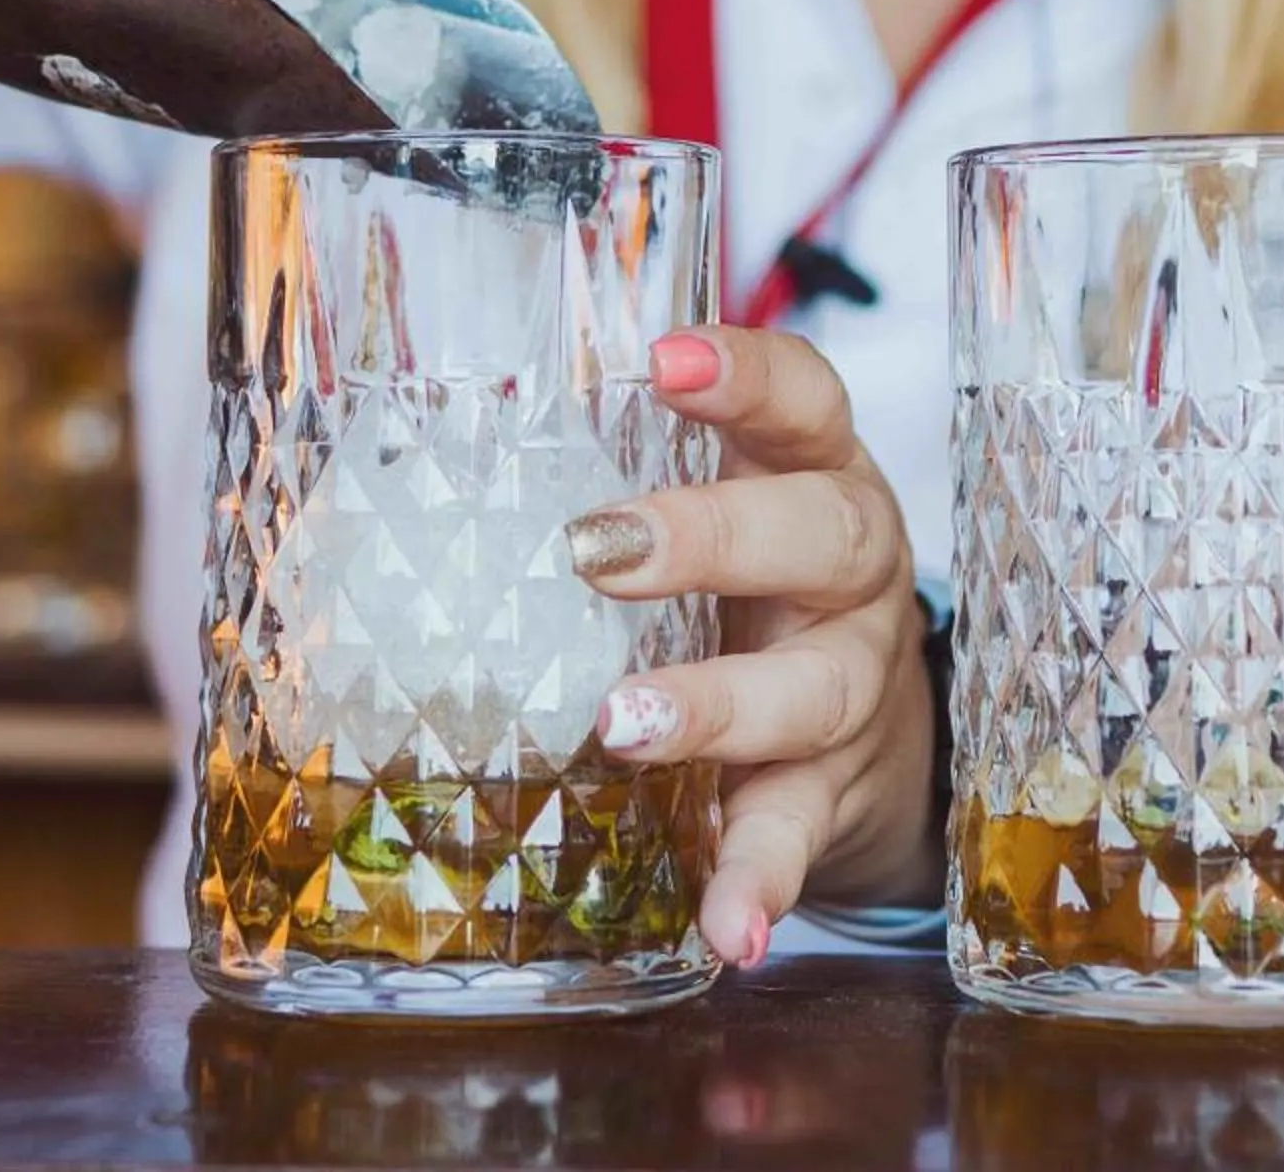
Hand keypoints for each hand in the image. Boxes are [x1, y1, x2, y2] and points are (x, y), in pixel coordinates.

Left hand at [567, 326, 935, 968]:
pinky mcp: (836, 794)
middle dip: (712, 536)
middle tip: (598, 549)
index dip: (745, 375)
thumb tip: (399, 458)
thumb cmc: (758, 591)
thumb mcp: (730, 507)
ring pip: (811, 688)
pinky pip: (801, 834)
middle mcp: (854, 573)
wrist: (884, 737)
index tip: (663, 359)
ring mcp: (854, 685)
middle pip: (820, 533)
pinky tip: (725, 923)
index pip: (806, 400)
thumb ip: (624, 474)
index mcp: (820, 477)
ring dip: (719, 705)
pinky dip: (761, 879)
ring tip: (624, 726)